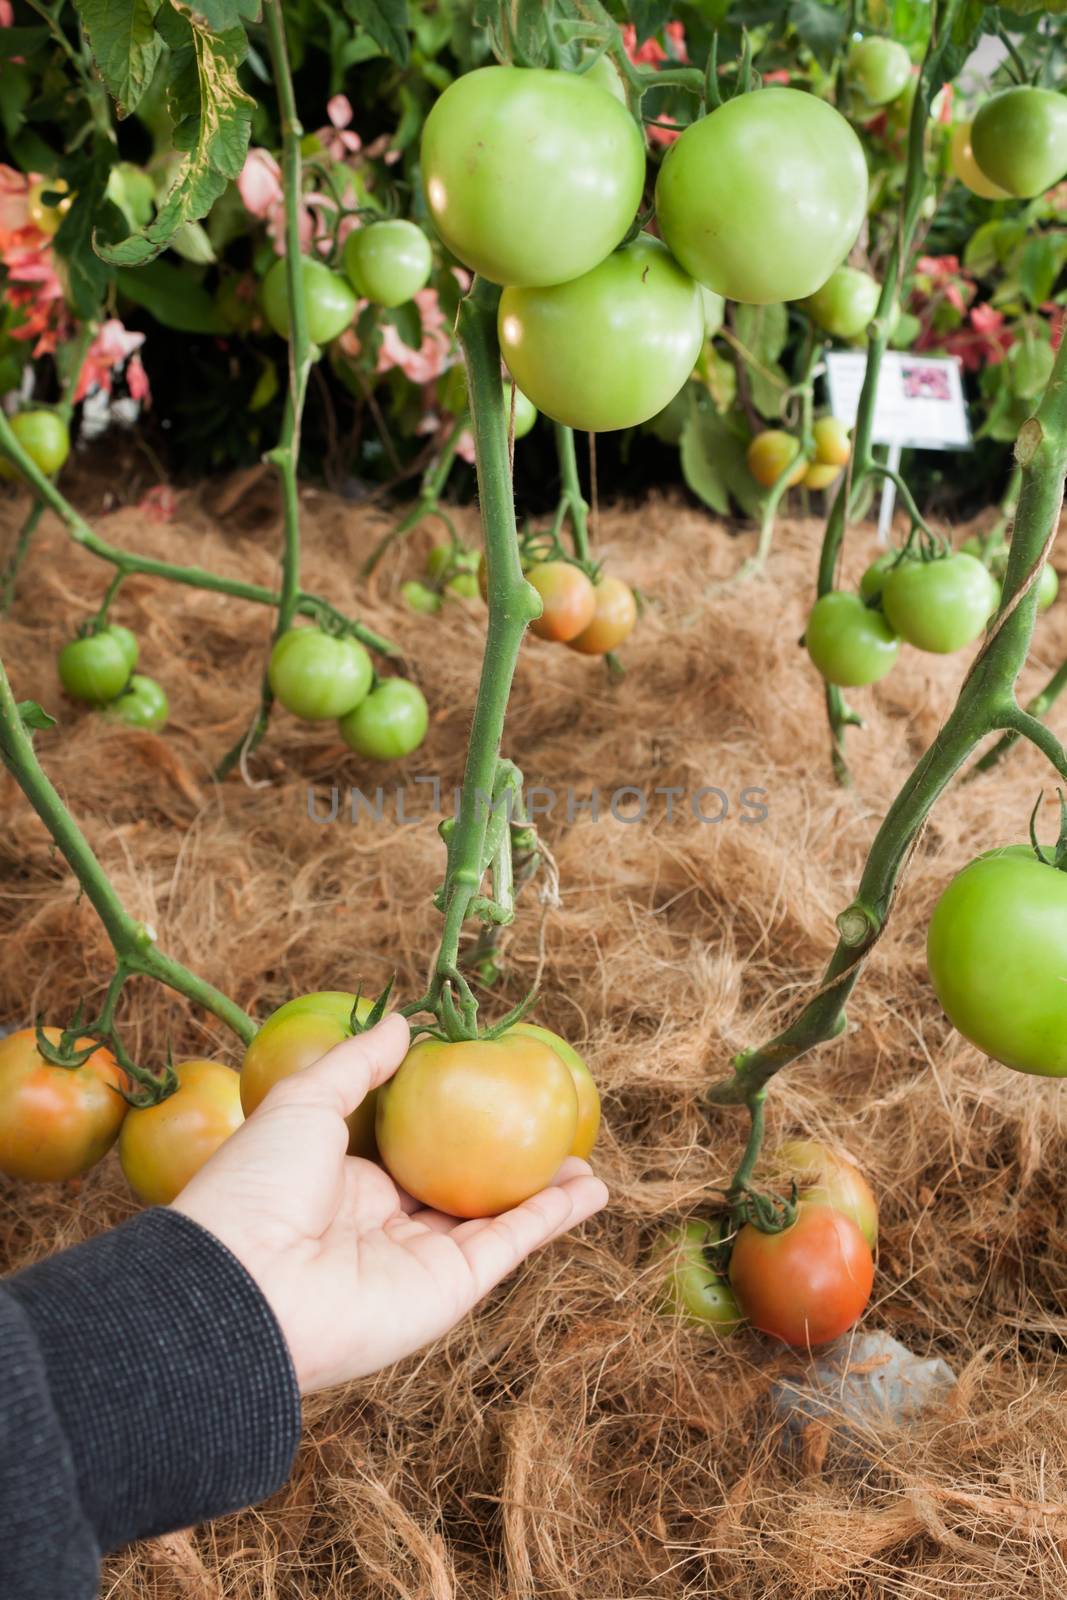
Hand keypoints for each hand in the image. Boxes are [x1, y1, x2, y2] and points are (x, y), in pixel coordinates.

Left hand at [171, 1015, 607, 1392]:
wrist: (244, 1284)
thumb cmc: (258, 1185)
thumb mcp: (303, 1101)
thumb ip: (358, 1064)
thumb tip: (404, 1024)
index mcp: (344, 1185)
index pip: (410, 1154)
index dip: (452, 1127)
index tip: (492, 1095)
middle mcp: (384, 1228)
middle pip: (460, 1190)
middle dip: (506, 1166)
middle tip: (548, 1132)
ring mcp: (418, 1262)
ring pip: (495, 1220)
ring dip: (543, 1195)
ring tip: (586, 1163)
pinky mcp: (447, 1291)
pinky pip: (508, 1246)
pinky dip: (552, 1220)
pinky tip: (590, 1191)